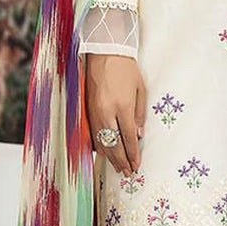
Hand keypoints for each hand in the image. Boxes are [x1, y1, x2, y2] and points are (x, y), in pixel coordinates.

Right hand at [84, 53, 146, 175]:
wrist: (104, 52)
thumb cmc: (126, 69)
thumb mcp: (140, 90)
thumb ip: (140, 114)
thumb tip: (139, 136)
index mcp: (122, 106)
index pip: (129, 138)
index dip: (133, 154)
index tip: (137, 165)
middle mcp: (106, 112)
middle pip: (114, 144)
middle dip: (122, 161)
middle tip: (128, 173)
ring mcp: (94, 112)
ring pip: (102, 142)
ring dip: (111, 157)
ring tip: (119, 168)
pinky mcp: (87, 110)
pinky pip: (93, 134)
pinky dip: (100, 146)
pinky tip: (105, 154)